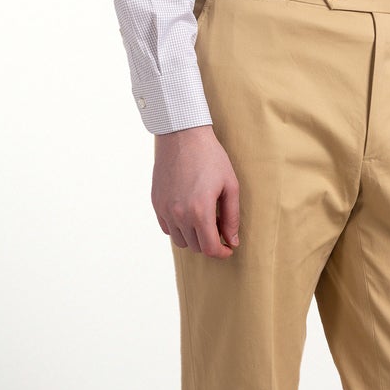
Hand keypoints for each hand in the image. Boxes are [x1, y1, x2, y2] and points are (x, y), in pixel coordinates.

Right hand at [152, 124, 239, 256]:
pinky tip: (189, 214)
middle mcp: (179, 214)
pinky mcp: (156, 203)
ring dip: (194, 237)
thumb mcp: (230, 186)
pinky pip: (167, 228)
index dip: (222, 252)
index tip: (228, 248)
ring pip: (180, 240)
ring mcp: (165, 210)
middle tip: (219, 226)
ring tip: (204, 219)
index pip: (210, 248)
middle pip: (196, 246)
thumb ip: (232, 217)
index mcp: (200, 211)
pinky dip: (179, 228)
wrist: (182, 136)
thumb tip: (232, 240)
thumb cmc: (211, 158)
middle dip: (210, 242)